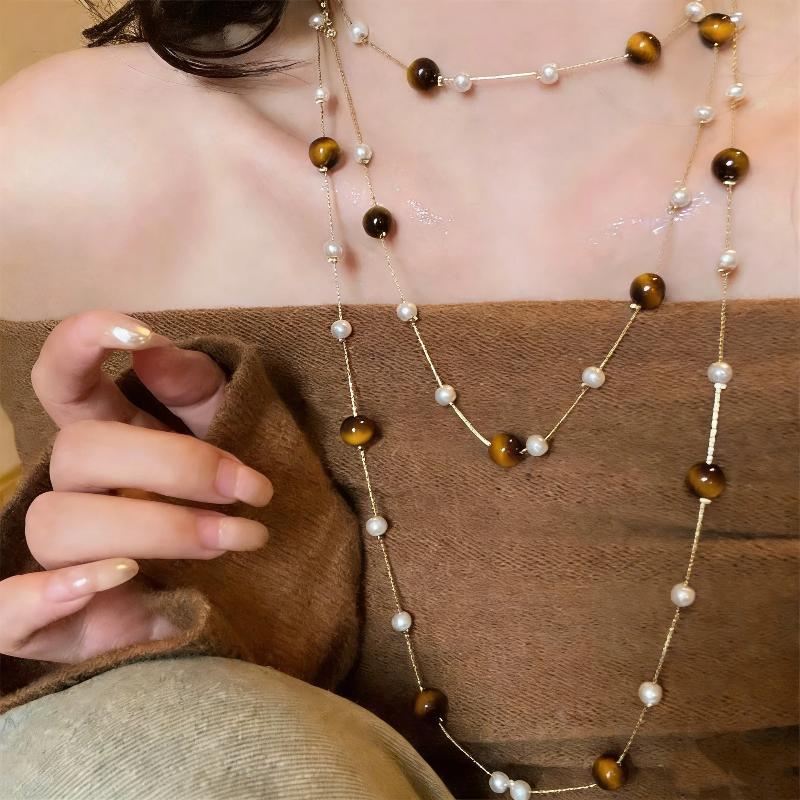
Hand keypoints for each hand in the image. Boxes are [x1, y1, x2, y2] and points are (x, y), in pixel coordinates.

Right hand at [0, 311, 272, 663]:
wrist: (252, 589)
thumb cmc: (230, 500)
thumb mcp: (228, 430)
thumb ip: (195, 387)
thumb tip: (153, 346)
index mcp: (109, 436)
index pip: (60, 378)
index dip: (79, 345)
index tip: (139, 332)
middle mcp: (75, 489)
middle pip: (77, 451)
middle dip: (172, 466)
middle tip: (250, 490)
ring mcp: (60, 554)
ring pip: (59, 524)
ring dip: (155, 530)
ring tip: (231, 540)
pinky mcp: (58, 621)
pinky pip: (8, 611)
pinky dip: (43, 597)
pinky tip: (120, 578)